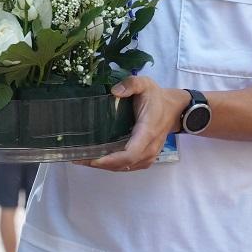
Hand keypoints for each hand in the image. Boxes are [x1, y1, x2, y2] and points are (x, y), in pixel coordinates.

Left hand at [74, 76, 188, 172]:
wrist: (174, 109)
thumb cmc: (157, 97)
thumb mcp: (145, 84)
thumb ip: (131, 84)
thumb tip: (115, 92)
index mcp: (147, 131)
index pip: (130, 153)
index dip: (110, 159)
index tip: (92, 158)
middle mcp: (149, 148)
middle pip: (123, 164)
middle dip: (100, 164)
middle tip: (78, 158)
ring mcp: (149, 155)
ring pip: (125, 167)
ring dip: (105, 166)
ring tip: (83, 159)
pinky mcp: (146, 157)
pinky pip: (129, 166)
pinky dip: (113, 166)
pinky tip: (98, 160)